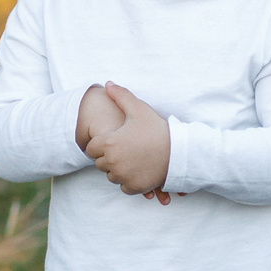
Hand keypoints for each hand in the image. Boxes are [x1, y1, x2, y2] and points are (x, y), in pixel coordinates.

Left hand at [83, 83, 171, 200]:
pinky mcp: (134, 187)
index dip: (101, 144)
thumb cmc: (158, 129)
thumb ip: (121, 96)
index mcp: (110, 143)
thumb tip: (107, 83)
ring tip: (133, 158)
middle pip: (100, 163)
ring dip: (117, 170)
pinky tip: (139, 169)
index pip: (91, 148)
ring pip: (111, 176)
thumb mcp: (139, 109)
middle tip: (126, 149)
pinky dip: (128, 181)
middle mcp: (113, 162)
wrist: (179, 151)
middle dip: (109, 157)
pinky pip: (123, 187)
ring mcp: (123, 176)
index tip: (115, 140)